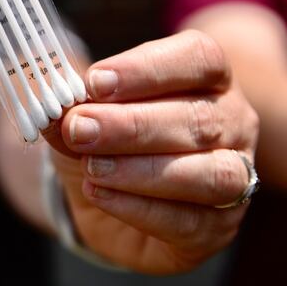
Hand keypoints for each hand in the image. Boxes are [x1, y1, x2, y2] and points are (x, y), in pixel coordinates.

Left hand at [48, 30, 257, 273]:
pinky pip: (191, 221)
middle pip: (198, 118)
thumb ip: (68, 108)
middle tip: (80, 129)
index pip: (199, 58)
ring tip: (92, 167)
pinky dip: (140, 208)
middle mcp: (232, 123)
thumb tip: (52, 106)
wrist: (106, 197)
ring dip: (141, 170)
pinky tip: (101, 194)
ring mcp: (233, 177)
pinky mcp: (216, 227)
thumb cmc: (104, 140)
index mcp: (207, 78)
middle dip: (132, 125)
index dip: (147, 69)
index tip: (95, 82)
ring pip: (208, 173)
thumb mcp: (79, 116)